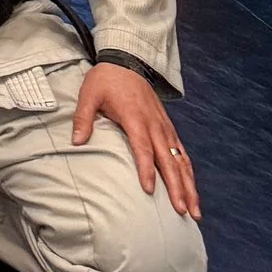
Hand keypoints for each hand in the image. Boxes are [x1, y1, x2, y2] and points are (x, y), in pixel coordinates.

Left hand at [73, 64, 200, 218]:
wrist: (125, 61)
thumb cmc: (106, 80)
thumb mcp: (89, 94)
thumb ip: (83, 118)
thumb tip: (76, 142)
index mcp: (135, 118)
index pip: (143, 148)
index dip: (146, 169)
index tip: (149, 190)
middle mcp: (154, 125)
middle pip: (168, 160)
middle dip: (177, 187)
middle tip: (182, 211)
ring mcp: (164, 127)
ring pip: (180, 160)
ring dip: (189, 185)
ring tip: (194, 211)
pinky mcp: (168, 128)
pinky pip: (182, 153)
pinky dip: (188, 172)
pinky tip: (192, 189)